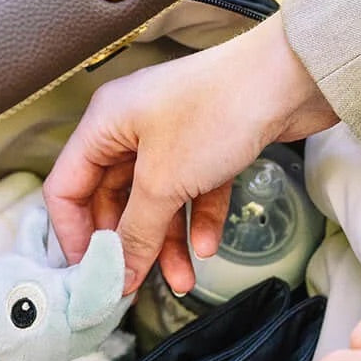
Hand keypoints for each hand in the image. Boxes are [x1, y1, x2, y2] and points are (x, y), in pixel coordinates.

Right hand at [43, 14, 336, 293]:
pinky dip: (199, 219)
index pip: (66, 188)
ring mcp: (171, 136)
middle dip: (129, 243)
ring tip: (184, 279)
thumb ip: (135, 233)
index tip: (90, 274)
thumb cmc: (218, 110)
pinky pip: (192, 191)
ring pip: (156, 201)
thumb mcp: (163, 182)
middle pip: (113, 199)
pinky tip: (210, 247)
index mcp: (103, 124)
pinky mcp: (207, 144)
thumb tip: (116, 275)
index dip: (74, 234)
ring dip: (167, 242)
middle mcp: (131, 128)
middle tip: (136, 283)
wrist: (294, 77)